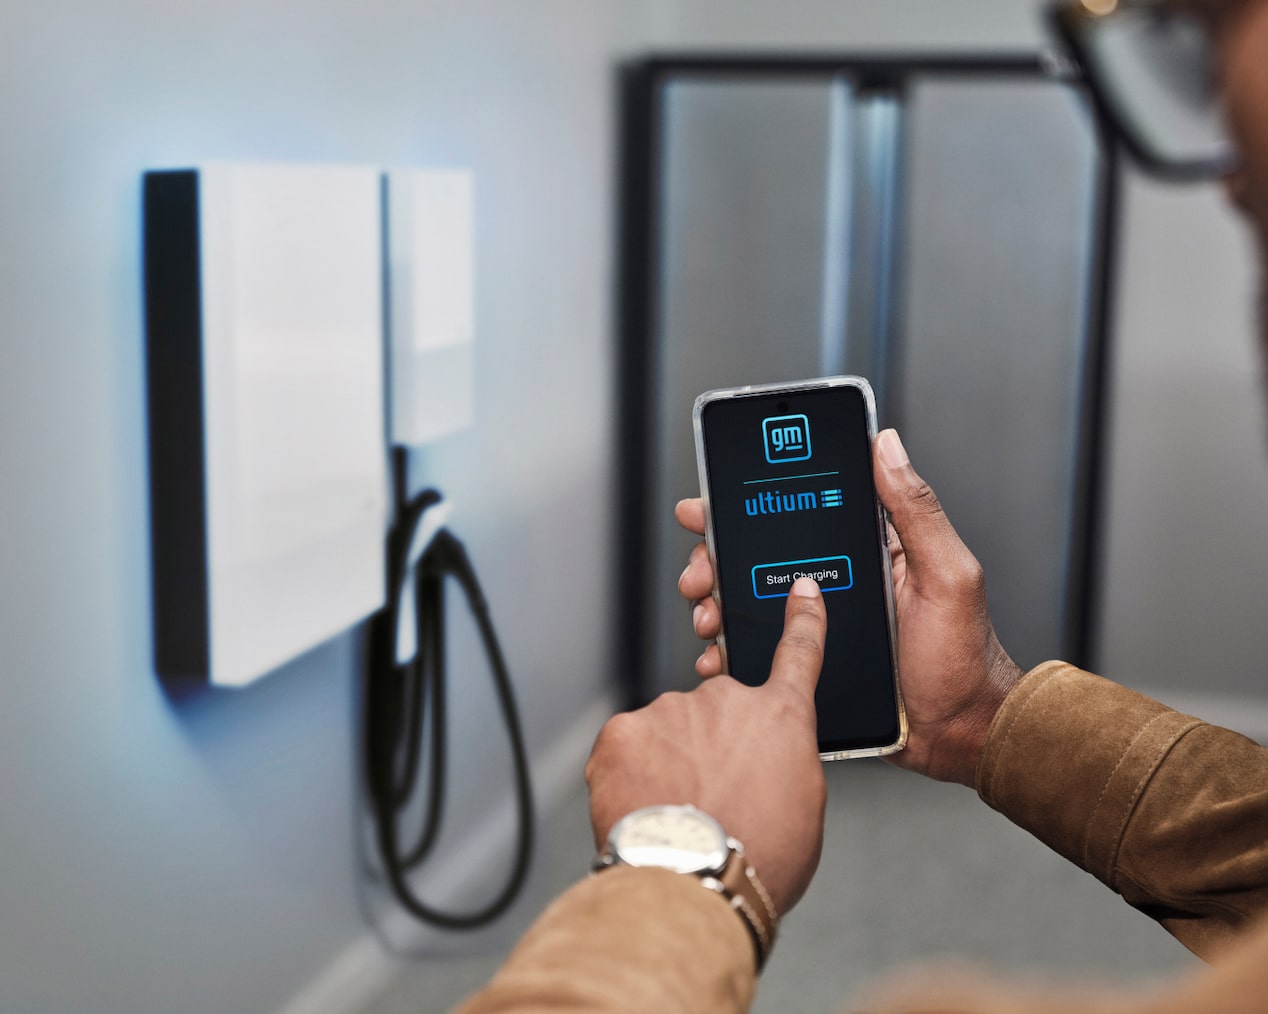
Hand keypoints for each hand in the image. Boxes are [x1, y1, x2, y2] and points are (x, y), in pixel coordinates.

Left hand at [586, 578, 827, 916]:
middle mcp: (726, 701)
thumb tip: (767, 759)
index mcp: (781, 718)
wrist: (692, 883)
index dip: (803, 619)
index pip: (799, 654)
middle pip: (715, 713)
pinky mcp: (623, 731)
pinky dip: (632, 775)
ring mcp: (671, 711)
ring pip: (668, 732)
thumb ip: (786, 762)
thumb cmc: (756, 859)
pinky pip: (628, 747)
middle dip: (709, 747)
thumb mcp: (804, 809)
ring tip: (678, 814)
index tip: (802, 591)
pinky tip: (645, 808)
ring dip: (669, 763)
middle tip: (710, 799)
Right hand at [676, 428, 1021, 787]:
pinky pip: (755, 654)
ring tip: (708, 619)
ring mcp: (814, 626)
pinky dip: (727, 654)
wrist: (960, 734)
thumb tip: (888, 446)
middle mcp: (832, 583)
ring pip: (745, 605)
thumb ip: (917, 512)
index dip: (742, 504)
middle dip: (713, 561)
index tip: (706, 505)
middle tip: (701, 575)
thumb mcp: (947, 575)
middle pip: (753, 559)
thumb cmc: (964, 657)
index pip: (794, 513)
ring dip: (713, 606)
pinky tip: (718, 658)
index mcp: (862, 551)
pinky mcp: (805, 666)